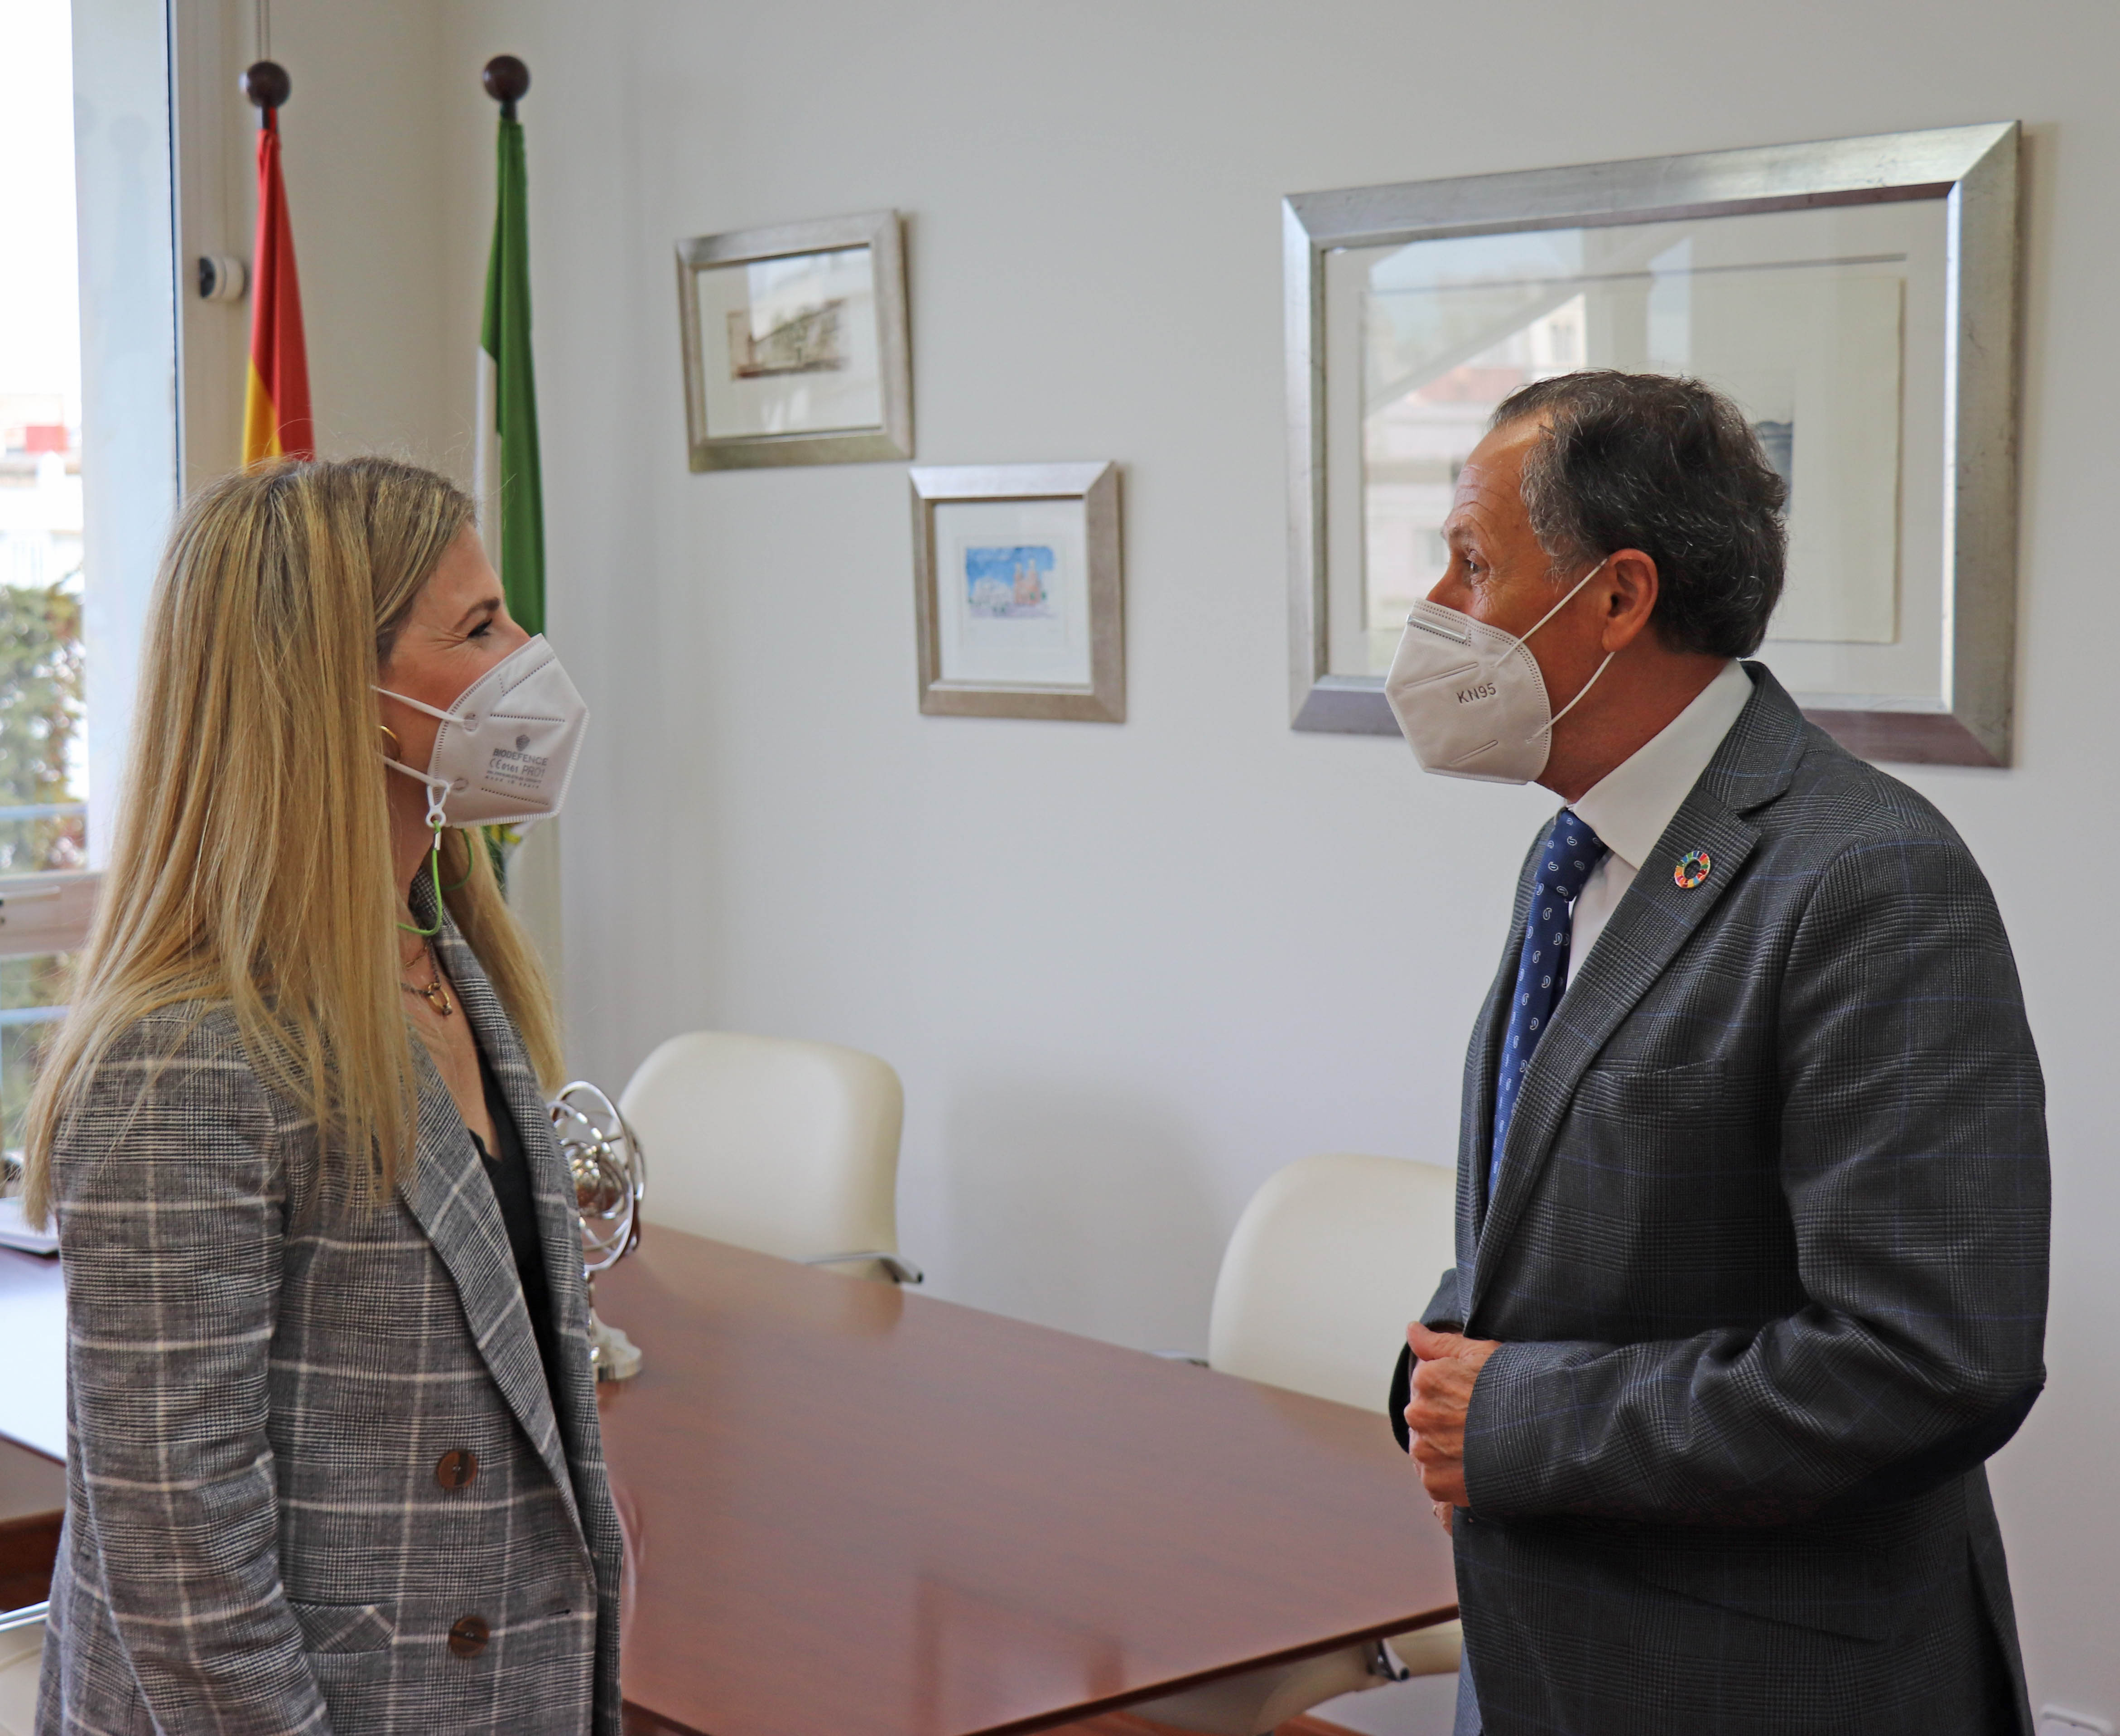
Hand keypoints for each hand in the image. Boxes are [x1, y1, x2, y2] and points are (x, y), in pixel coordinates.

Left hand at [1404, 1320, 1501, 1513]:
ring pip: (1427, 1446)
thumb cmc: (1517, 1389)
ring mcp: (1425, 1451)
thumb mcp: (1482, 1354)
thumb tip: (1411, 1329)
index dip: (1453, 1390)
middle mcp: (1418, 1414)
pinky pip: (1433, 1477)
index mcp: (1426, 1378)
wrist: (1547, 1437)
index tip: (1475, 1398)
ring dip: (1445, 1447)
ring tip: (1478, 1447)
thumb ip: (1440, 1343)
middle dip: (1445, 1418)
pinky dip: (1450, 1474)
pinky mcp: (1435, 1482)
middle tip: (1478, 1424)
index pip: (1427, 1382)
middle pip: (1425, 1415)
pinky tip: (1474, 1467)